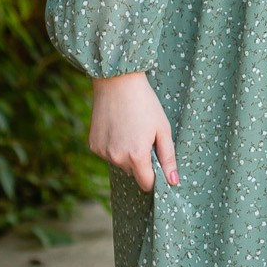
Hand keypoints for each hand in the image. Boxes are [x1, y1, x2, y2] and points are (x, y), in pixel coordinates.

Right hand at [90, 72, 176, 191]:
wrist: (117, 83)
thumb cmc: (145, 104)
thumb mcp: (163, 128)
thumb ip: (168, 157)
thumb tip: (173, 181)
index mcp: (137, 156)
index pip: (146, 183)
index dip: (154, 177)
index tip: (158, 166)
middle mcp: (117, 158)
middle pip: (133, 172)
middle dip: (141, 162)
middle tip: (145, 137)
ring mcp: (102, 153)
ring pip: (120, 163)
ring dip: (127, 154)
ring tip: (132, 129)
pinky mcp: (93, 146)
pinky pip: (108, 154)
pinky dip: (114, 147)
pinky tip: (118, 128)